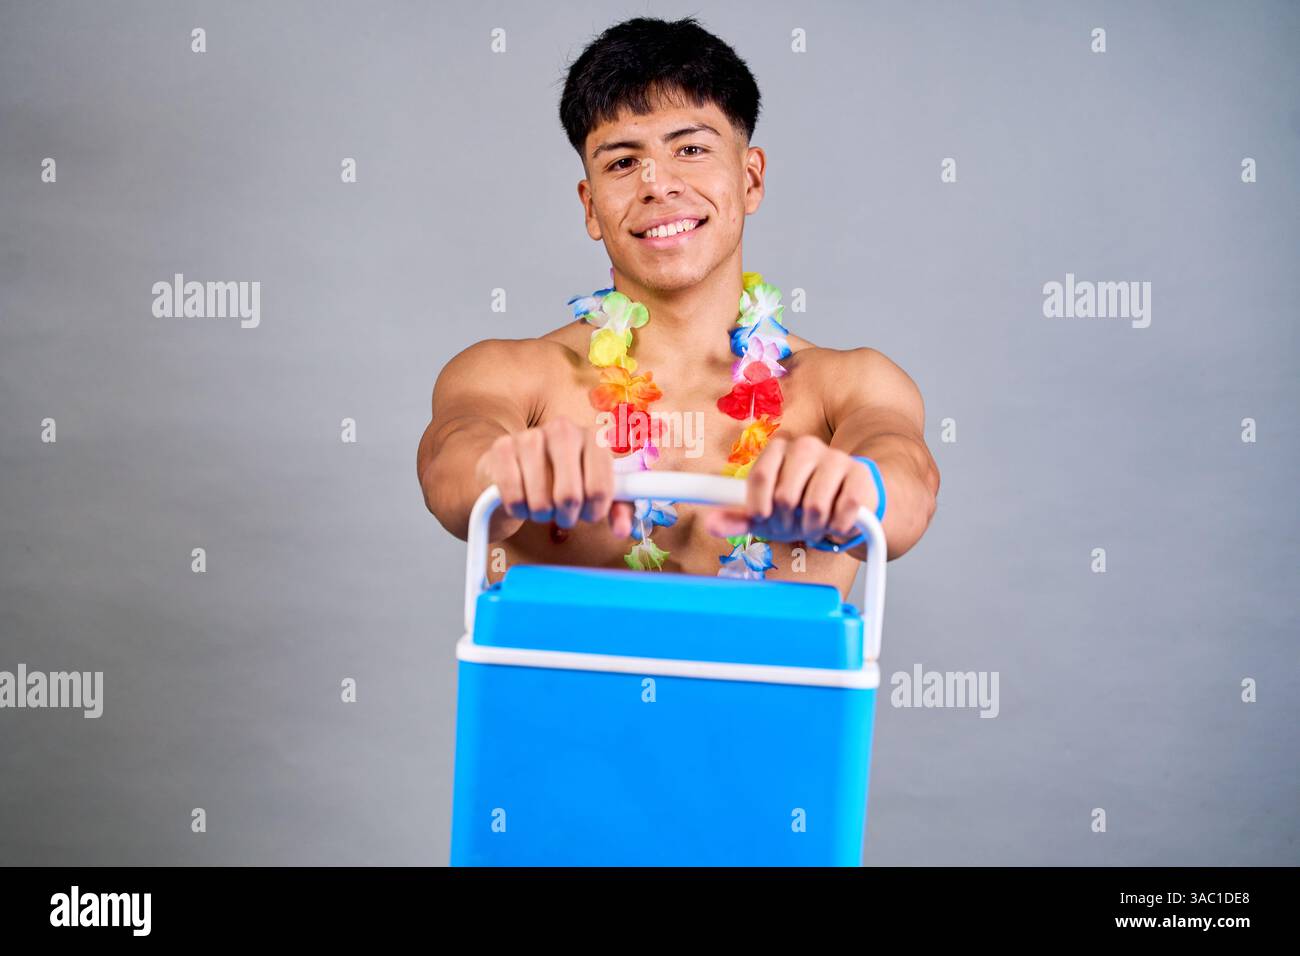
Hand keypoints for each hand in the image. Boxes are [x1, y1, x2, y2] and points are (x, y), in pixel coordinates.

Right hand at [474, 417, 633, 537]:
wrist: (516, 467)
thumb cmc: (560, 481)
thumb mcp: (593, 492)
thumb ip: (616, 509)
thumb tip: (623, 530)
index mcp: (593, 438)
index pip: (600, 489)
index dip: (594, 512)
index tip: (588, 514)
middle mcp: (563, 430)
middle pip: (570, 496)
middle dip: (567, 517)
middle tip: (563, 514)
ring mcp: (530, 436)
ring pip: (541, 501)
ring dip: (541, 515)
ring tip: (542, 506)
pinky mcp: (502, 448)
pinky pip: (514, 497)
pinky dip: (518, 510)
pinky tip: (521, 502)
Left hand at [704, 436, 876, 544]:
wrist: (848, 501)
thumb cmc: (801, 505)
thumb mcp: (767, 513)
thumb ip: (738, 518)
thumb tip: (711, 524)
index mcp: (779, 449)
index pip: (759, 478)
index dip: (760, 508)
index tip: (765, 518)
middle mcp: (806, 446)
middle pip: (785, 496)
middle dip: (787, 522)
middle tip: (794, 524)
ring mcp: (835, 458)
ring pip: (814, 506)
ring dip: (812, 528)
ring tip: (814, 525)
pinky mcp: (860, 474)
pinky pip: (843, 510)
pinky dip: (837, 527)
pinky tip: (836, 522)